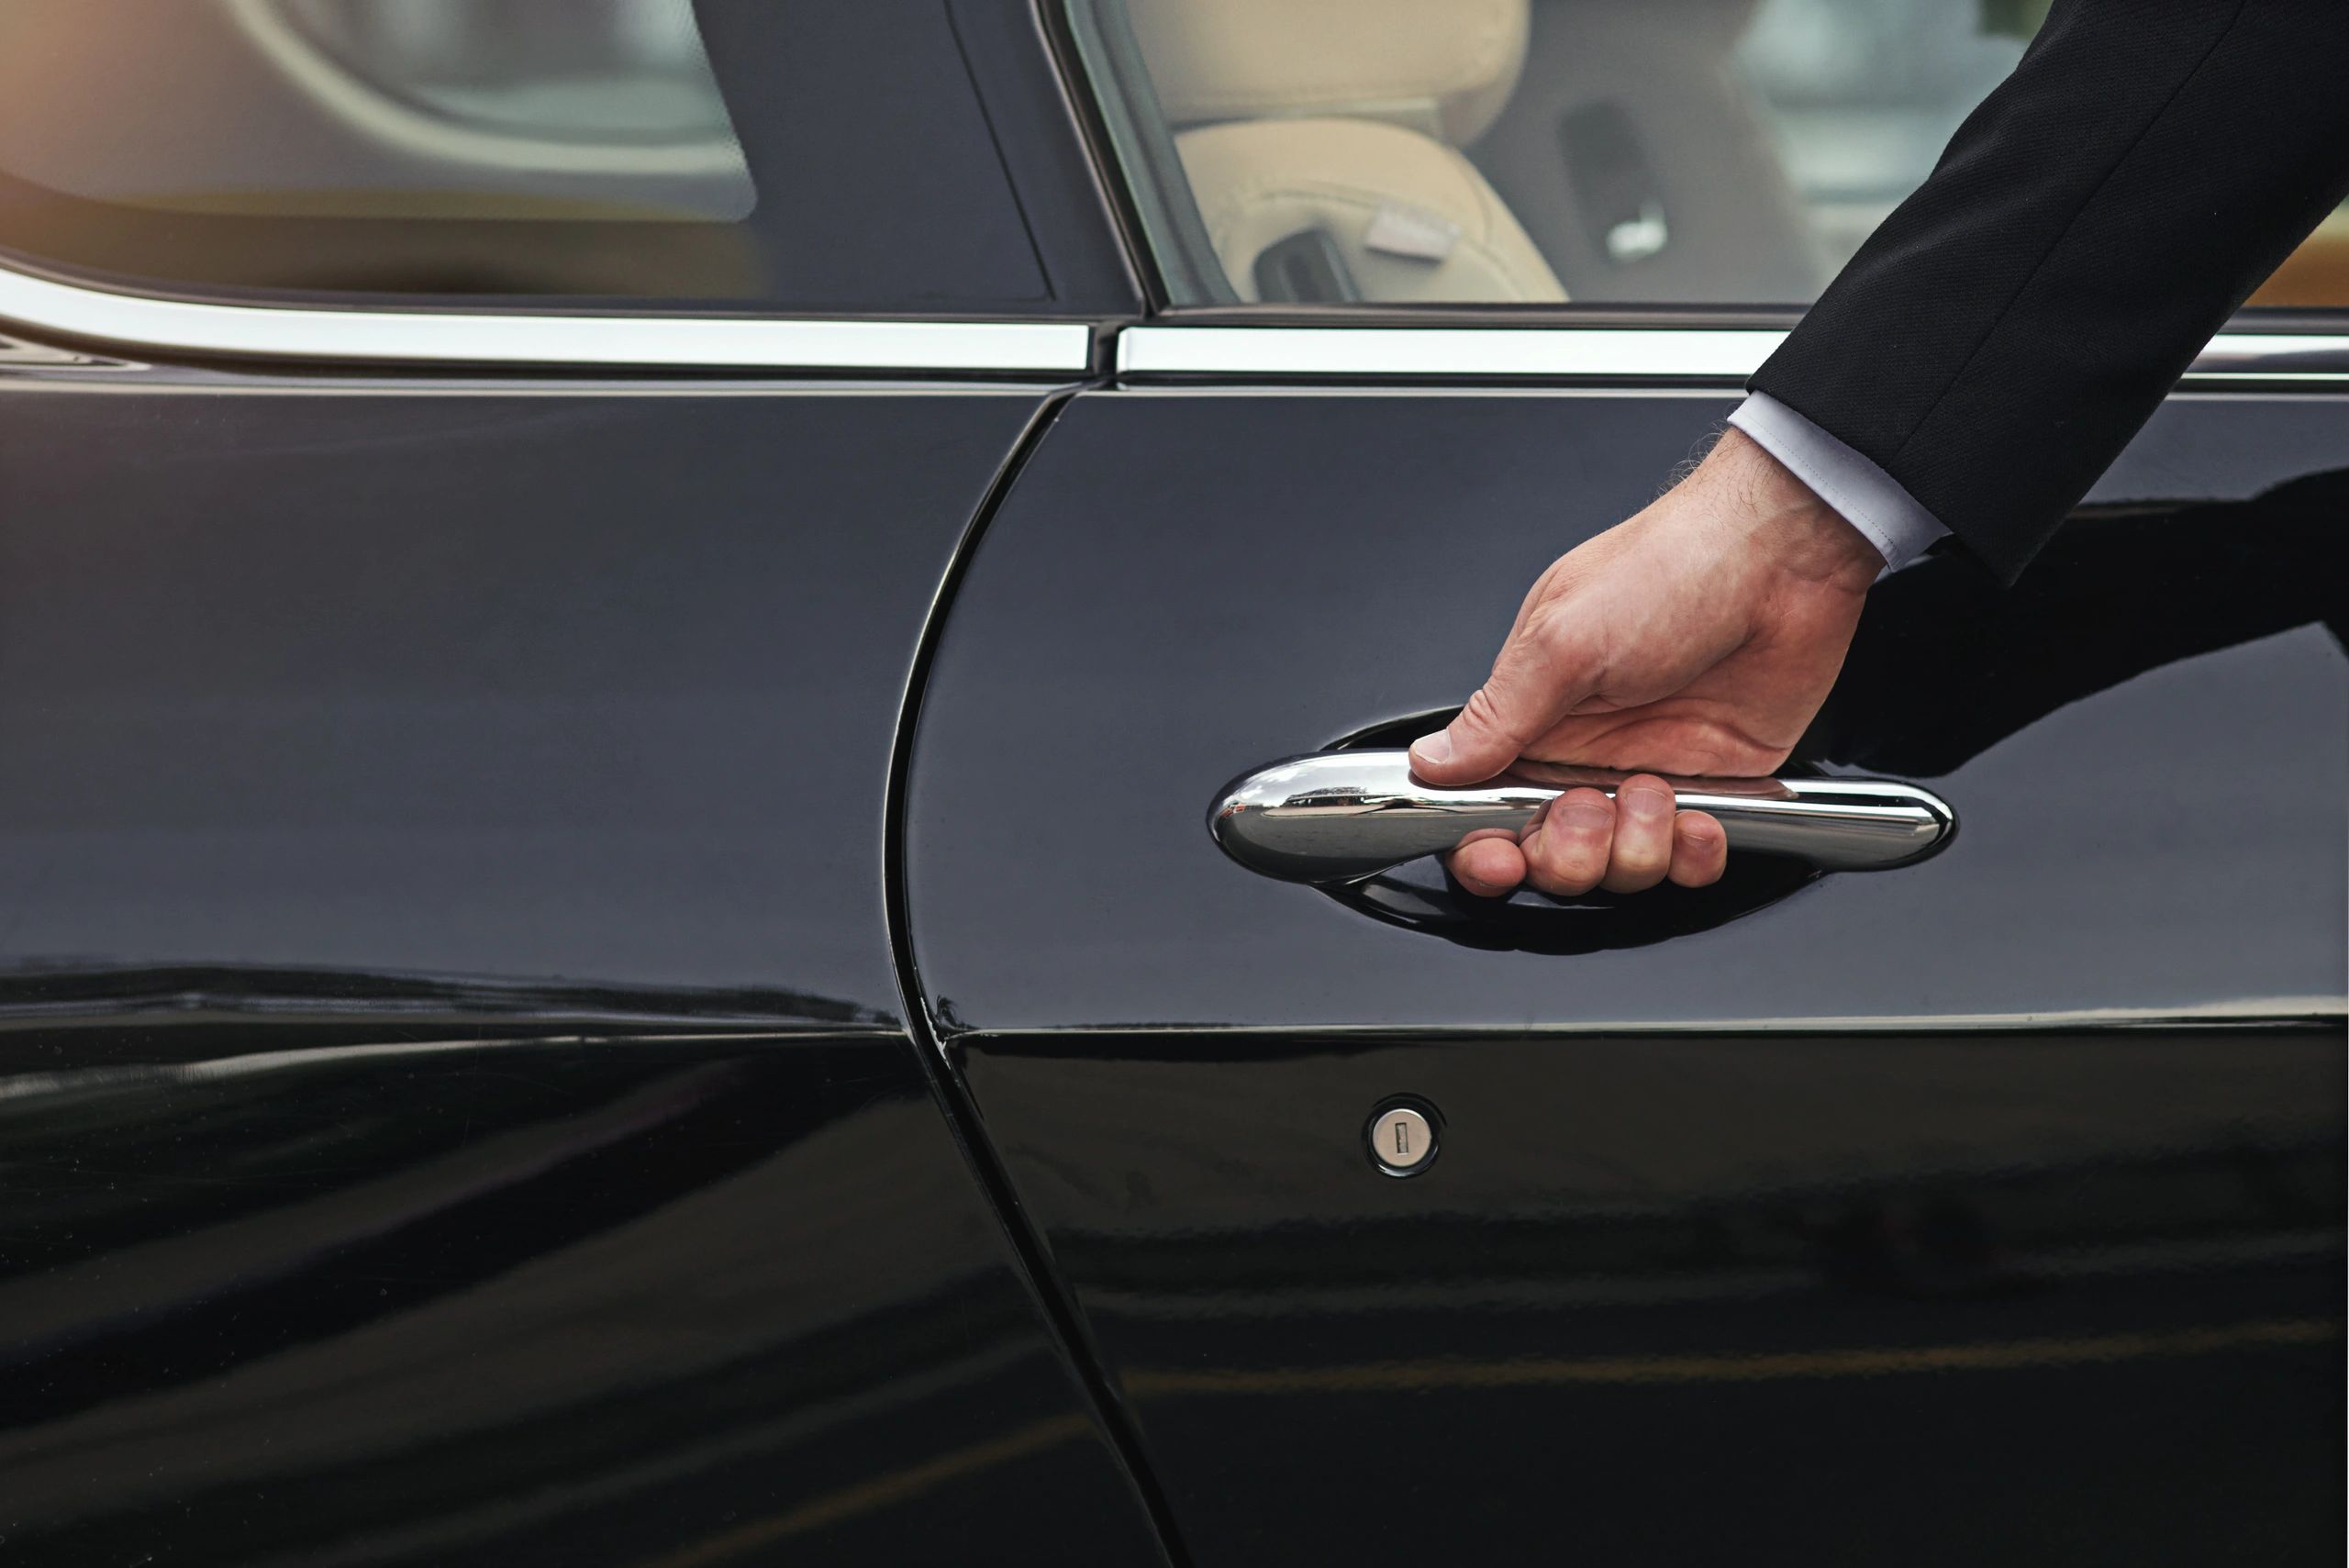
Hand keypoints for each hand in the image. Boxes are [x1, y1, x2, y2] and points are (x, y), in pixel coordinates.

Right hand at [1410, 428, 1881, 897]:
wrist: (1785, 556)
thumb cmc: (1673, 567)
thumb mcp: (1563, 641)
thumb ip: (1496, 716)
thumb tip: (1430, 761)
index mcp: (1537, 716)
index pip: (1487, 807)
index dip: (1487, 849)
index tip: (1501, 859)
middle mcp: (1589, 753)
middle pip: (1551, 855)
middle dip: (1568, 853)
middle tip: (1589, 808)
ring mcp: (1652, 773)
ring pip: (1622, 869)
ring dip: (1637, 846)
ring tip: (1656, 791)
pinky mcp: (1717, 787)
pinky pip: (1692, 861)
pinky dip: (1694, 855)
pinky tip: (1700, 818)